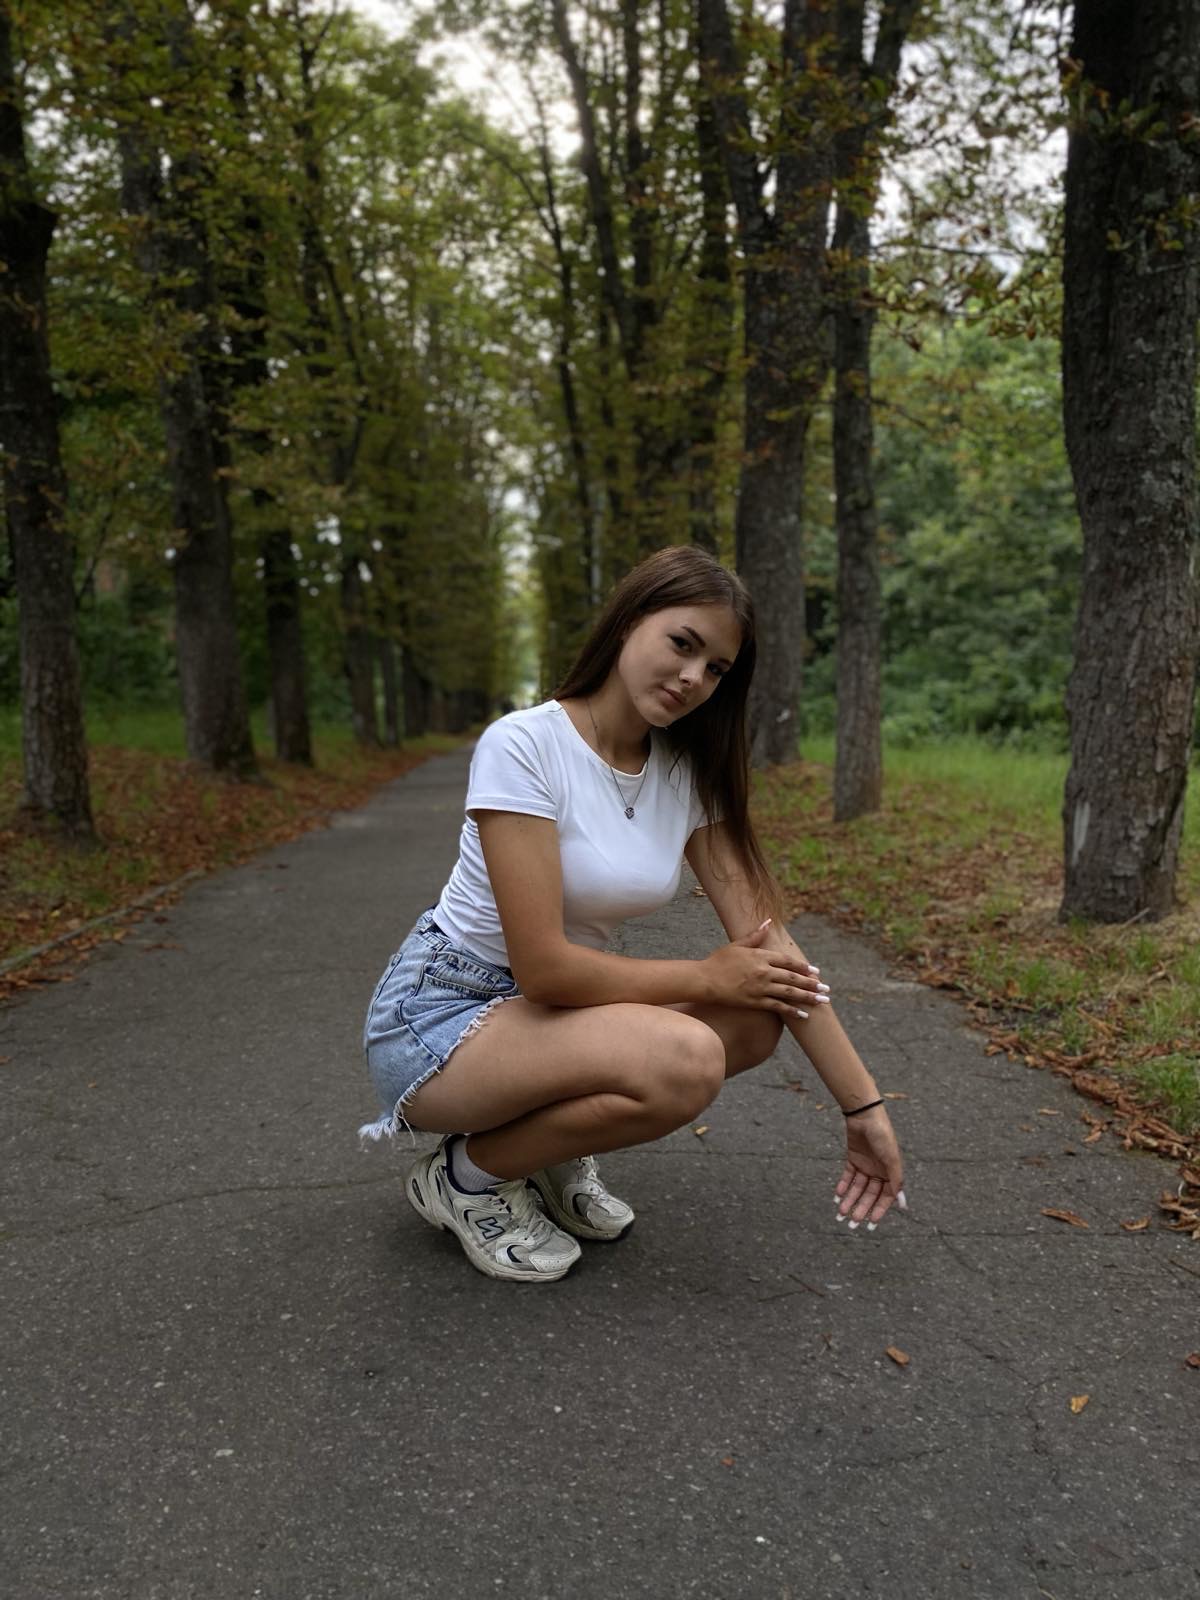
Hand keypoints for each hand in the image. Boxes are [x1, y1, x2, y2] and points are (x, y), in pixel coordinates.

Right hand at [701, 918, 828, 1014]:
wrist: (704, 980)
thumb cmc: (718, 961)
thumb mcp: (737, 944)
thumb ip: (755, 936)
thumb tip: (768, 921)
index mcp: (761, 956)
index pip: (788, 961)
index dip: (803, 967)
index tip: (816, 971)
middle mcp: (764, 971)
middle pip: (793, 977)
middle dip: (812, 983)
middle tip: (826, 989)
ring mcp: (760, 988)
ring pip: (789, 992)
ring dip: (808, 997)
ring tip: (822, 1001)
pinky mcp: (755, 1001)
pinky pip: (778, 1007)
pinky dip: (792, 1011)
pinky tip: (803, 1015)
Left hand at [835, 1104, 904, 1228]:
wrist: (865, 1115)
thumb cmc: (882, 1136)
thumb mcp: (892, 1159)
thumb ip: (895, 1181)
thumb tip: (900, 1202)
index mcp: (890, 1173)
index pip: (885, 1197)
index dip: (879, 1211)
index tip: (871, 1224)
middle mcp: (878, 1171)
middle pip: (869, 1195)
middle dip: (861, 1209)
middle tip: (852, 1223)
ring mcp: (865, 1165)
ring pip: (857, 1188)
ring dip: (850, 1200)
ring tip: (841, 1213)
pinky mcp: (853, 1159)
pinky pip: (848, 1176)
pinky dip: (843, 1186)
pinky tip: (838, 1196)